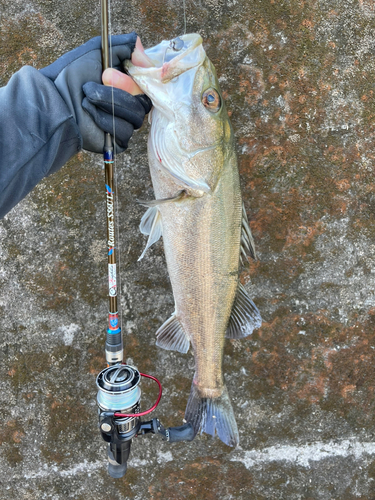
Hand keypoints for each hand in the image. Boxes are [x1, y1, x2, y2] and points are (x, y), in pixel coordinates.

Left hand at [40, 33, 151, 152]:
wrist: (54, 100)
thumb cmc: (71, 76)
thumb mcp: (97, 51)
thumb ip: (122, 46)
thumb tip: (139, 45)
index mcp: (126, 86)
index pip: (147, 84)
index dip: (142, 76)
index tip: (133, 66)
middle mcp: (127, 106)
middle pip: (144, 101)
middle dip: (123, 87)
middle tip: (103, 78)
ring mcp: (123, 124)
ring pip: (135, 116)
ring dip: (110, 102)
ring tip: (89, 96)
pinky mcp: (117, 141)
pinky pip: (123, 130)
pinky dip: (105, 119)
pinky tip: (89, 113)